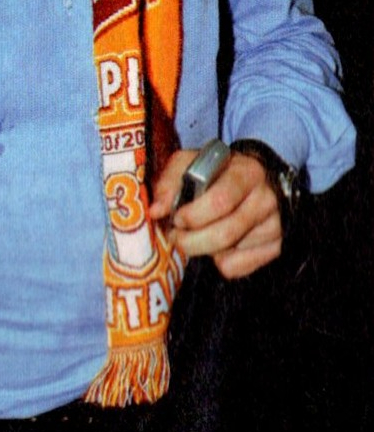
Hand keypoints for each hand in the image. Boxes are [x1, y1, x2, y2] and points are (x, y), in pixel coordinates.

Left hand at [150, 148, 281, 278]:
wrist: (260, 178)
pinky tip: (219, 245)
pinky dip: (220, 261)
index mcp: (246, 173)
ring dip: (203, 250)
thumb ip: (170, 181)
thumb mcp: (193, 163)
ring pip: (228, 254)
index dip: (192, 215)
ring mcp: (274, 226)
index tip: (176, 218)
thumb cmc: (218, 171)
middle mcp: (265, 199)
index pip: (220, 201)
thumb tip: (156, 210)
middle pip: (224, 234)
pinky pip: (238, 268)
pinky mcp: (276, 247)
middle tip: (176, 236)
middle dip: (190, 241)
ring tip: (197, 235)